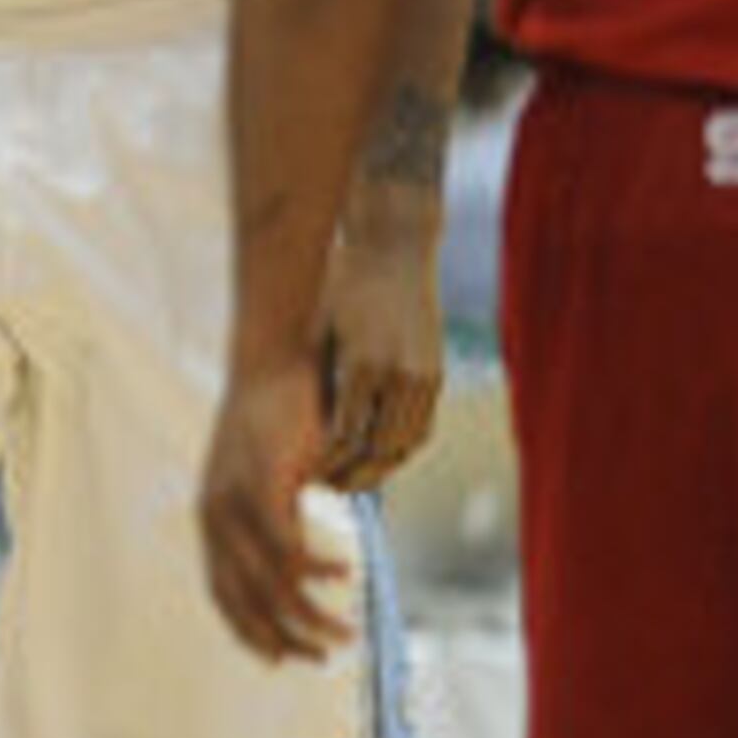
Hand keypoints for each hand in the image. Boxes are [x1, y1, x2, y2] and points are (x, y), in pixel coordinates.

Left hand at [197, 355, 347, 661]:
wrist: (275, 357)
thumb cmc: (281, 419)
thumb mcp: (274, 478)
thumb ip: (281, 519)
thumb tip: (304, 565)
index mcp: (213, 519)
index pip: (223, 594)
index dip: (251, 633)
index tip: (285, 660)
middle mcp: (213, 514)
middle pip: (243, 599)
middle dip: (283, 637)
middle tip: (324, 656)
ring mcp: (232, 497)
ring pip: (266, 580)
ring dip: (307, 614)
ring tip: (344, 631)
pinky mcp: (259, 478)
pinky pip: (283, 541)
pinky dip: (313, 565)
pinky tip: (344, 573)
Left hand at [312, 222, 443, 489]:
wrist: (393, 252)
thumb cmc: (343, 286)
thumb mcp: (321, 328)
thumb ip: (318, 378)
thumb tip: (301, 427)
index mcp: (361, 365)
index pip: (345, 438)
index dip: (327, 464)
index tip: (307, 474)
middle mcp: (397, 376)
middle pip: (378, 451)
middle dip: (352, 475)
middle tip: (327, 486)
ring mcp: (422, 377)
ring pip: (403, 446)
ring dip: (380, 468)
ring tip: (352, 478)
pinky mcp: (435, 376)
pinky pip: (421, 428)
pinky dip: (401, 448)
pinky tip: (380, 455)